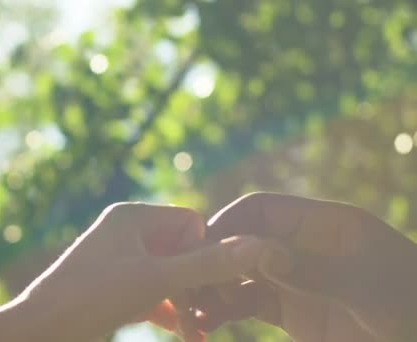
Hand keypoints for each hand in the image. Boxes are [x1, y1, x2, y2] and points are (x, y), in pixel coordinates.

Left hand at [0, 202, 273, 341]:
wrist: (40, 332)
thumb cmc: (92, 298)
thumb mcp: (156, 280)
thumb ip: (207, 264)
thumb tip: (258, 245)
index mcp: (132, 215)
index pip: (190, 222)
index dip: (202, 252)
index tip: (202, 286)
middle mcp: (126, 231)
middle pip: (182, 249)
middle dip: (196, 283)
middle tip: (206, 317)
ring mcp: (120, 258)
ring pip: (169, 273)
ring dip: (184, 301)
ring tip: (196, 333)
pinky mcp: (115, 284)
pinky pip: (153, 290)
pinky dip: (167, 309)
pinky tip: (181, 332)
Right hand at [181, 193, 416, 341]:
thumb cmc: (410, 305)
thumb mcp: (367, 288)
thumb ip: (314, 270)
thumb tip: (259, 255)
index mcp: (322, 225)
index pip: (262, 210)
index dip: (228, 224)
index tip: (202, 250)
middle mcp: (300, 247)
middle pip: (242, 241)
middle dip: (212, 261)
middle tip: (188, 286)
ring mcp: (294, 280)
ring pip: (238, 275)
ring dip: (212, 289)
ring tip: (191, 310)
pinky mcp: (290, 311)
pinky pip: (247, 304)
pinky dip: (223, 311)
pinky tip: (205, 323)